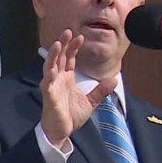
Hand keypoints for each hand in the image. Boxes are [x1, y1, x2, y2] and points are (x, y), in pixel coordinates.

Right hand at [40, 30, 116, 147]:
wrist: (62, 131)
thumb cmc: (71, 115)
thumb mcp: (91, 102)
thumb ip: (101, 90)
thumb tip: (114, 79)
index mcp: (66, 78)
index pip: (69, 58)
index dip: (73, 47)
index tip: (80, 36)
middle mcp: (58, 79)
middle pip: (59, 57)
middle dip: (63, 44)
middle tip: (68, 30)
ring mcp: (52, 86)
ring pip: (50, 66)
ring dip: (53, 55)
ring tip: (58, 43)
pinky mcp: (49, 97)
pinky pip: (47, 85)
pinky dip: (48, 76)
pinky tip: (51, 69)